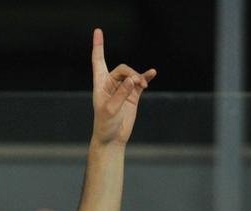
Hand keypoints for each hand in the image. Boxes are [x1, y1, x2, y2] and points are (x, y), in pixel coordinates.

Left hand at [91, 28, 155, 145]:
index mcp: (100, 85)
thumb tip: (132, 79)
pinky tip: (152, 73)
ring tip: (144, 85)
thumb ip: (121, 94)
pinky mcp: (132, 96)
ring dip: (139, 78)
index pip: (98, 61)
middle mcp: (110, 84)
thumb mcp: (110, 110)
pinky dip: (146, 77)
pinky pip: (140, 82)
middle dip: (131, 73)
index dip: (98, 46)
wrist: (112, 139)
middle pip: (122, 69)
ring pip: (132, 75)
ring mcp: (122, 89)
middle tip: (137, 84)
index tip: (98, 31)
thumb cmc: (105, 125)